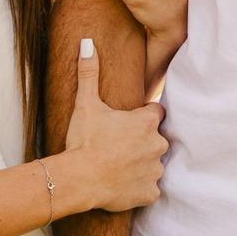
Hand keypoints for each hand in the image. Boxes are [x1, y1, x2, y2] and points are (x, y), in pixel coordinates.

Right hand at [63, 38, 165, 211]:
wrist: (78, 178)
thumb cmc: (83, 140)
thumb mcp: (86, 104)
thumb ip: (89, 73)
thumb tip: (87, 42)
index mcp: (147, 122)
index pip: (156, 112)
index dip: (142, 116)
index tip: (127, 123)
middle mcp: (158, 145)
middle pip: (157, 139)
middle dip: (143, 142)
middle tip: (119, 146)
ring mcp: (155, 170)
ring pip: (154, 164)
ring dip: (141, 164)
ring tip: (118, 166)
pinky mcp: (150, 192)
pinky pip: (149, 189)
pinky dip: (139, 187)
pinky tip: (122, 184)